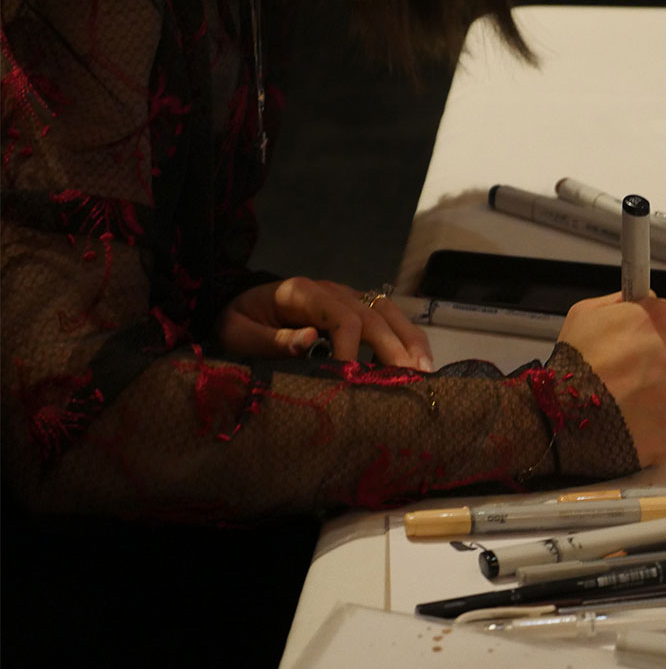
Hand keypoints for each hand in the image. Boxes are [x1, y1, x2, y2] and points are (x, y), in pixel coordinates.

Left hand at [216, 278, 433, 370]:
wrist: (240, 305)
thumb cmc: (239, 322)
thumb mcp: (238, 332)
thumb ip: (269, 339)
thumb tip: (309, 340)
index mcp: (303, 293)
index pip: (342, 316)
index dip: (353, 347)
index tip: (354, 378)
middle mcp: (332, 290)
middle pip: (373, 315)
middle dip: (394, 348)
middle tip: (410, 378)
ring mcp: (347, 297)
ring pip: (388, 312)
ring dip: (409, 340)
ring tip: (425, 369)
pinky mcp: (355, 308)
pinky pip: (388, 318)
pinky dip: (406, 337)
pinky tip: (418, 361)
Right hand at [558, 293, 665, 466]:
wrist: (564, 419)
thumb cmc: (573, 364)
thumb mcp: (587, 314)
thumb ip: (624, 302)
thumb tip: (649, 300)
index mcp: (661, 321)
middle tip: (633, 375)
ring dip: (665, 393)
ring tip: (630, 403)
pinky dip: (664, 421)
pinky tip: (637, 422)